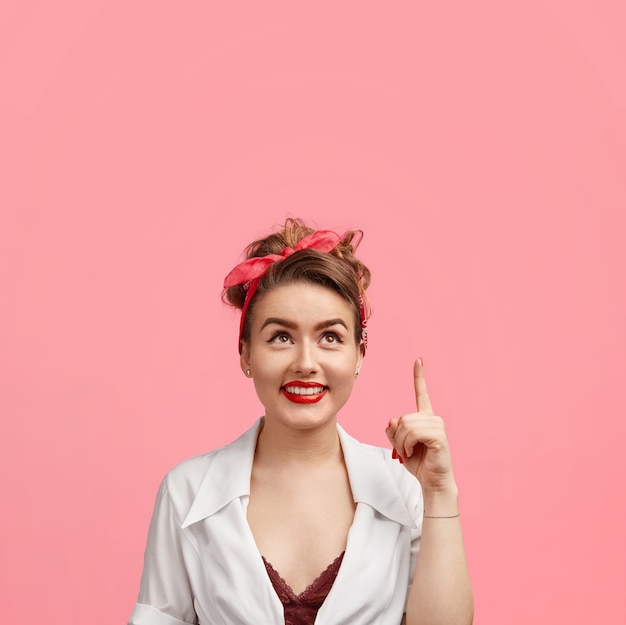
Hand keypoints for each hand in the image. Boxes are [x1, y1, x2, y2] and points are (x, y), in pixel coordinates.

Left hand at [385, 358, 455, 492]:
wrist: (433, 482)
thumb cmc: (419, 464)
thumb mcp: (400, 446)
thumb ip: (394, 432)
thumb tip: (392, 420)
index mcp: (425, 418)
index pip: (421, 394)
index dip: (419, 377)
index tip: (418, 360)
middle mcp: (433, 419)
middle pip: (403, 418)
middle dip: (397, 437)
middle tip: (403, 451)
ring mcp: (438, 426)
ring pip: (406, 425)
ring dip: (401, 443)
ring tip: (408, 453)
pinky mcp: (439, 436)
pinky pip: (413, 433)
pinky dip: (407, 444)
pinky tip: (413, 452)